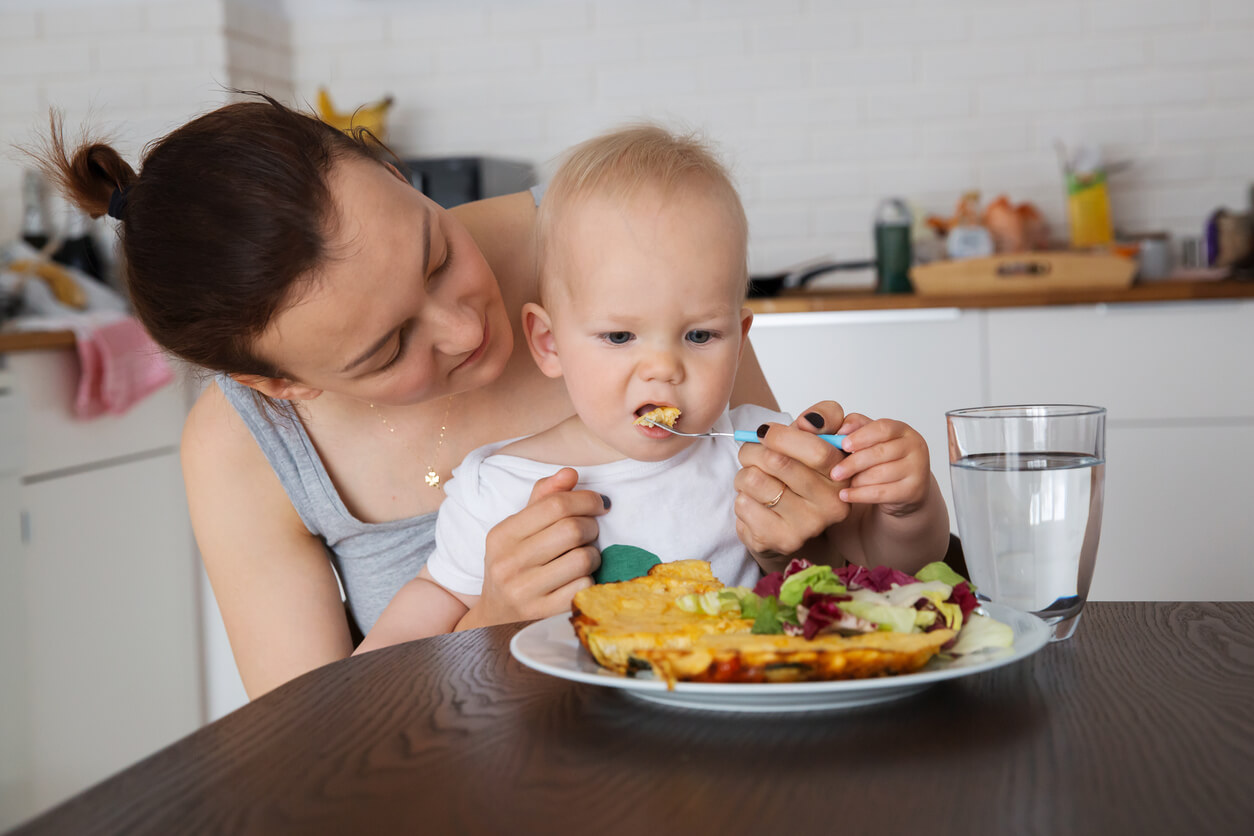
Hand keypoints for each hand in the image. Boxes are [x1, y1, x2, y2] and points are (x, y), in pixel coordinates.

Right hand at [475, 468, 606, 623]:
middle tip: (591, 530)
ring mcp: (524, 591)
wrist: (495, 616)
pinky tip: (579, 578)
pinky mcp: (541, 614)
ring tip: (584, 555)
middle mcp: (508, 562)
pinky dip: (589, 579)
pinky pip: (583, 587)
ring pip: (582, 559)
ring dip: (593, 554)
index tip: (598, 503)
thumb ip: (543, 498)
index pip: (555, 504)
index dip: (586, 499)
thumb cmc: (514, 563)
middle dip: (591, 526)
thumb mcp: (518, 529)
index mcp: (502, 534)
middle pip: (572, 530)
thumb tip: (571, 473)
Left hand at [733, 402, 850, 560]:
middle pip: (777, 462)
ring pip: (753, 480)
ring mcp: (806, 526)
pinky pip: (743, 504)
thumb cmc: (801, 474)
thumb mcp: (817, 439)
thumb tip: (809, 421)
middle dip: (753, 451)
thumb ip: (823, 418)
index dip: (782, 436)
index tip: (766, 432)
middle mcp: (831, 505)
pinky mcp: (779, 540)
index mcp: (843, 475)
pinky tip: (755, 503)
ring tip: (755, 480)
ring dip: (744, 475)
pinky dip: (741, 497)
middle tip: (752, 453)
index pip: (817, 451)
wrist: (787, 524)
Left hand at [828, 413, 930, 515]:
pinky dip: (860, 495)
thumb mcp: (872, 439)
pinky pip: (882, 493)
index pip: (883, 428)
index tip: (842, 445)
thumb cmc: (884, 460)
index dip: (861, 436)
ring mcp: (917, 469)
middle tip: (834, 472)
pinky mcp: (914, 491)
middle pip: (880, 453)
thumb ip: (856, 427)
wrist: (906, 488)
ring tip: (843, 483)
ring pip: (880, 474)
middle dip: (853, 463)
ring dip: (857, 480)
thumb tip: (841, 429)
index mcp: (903, 430)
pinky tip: (845, 495)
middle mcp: (915, 447)